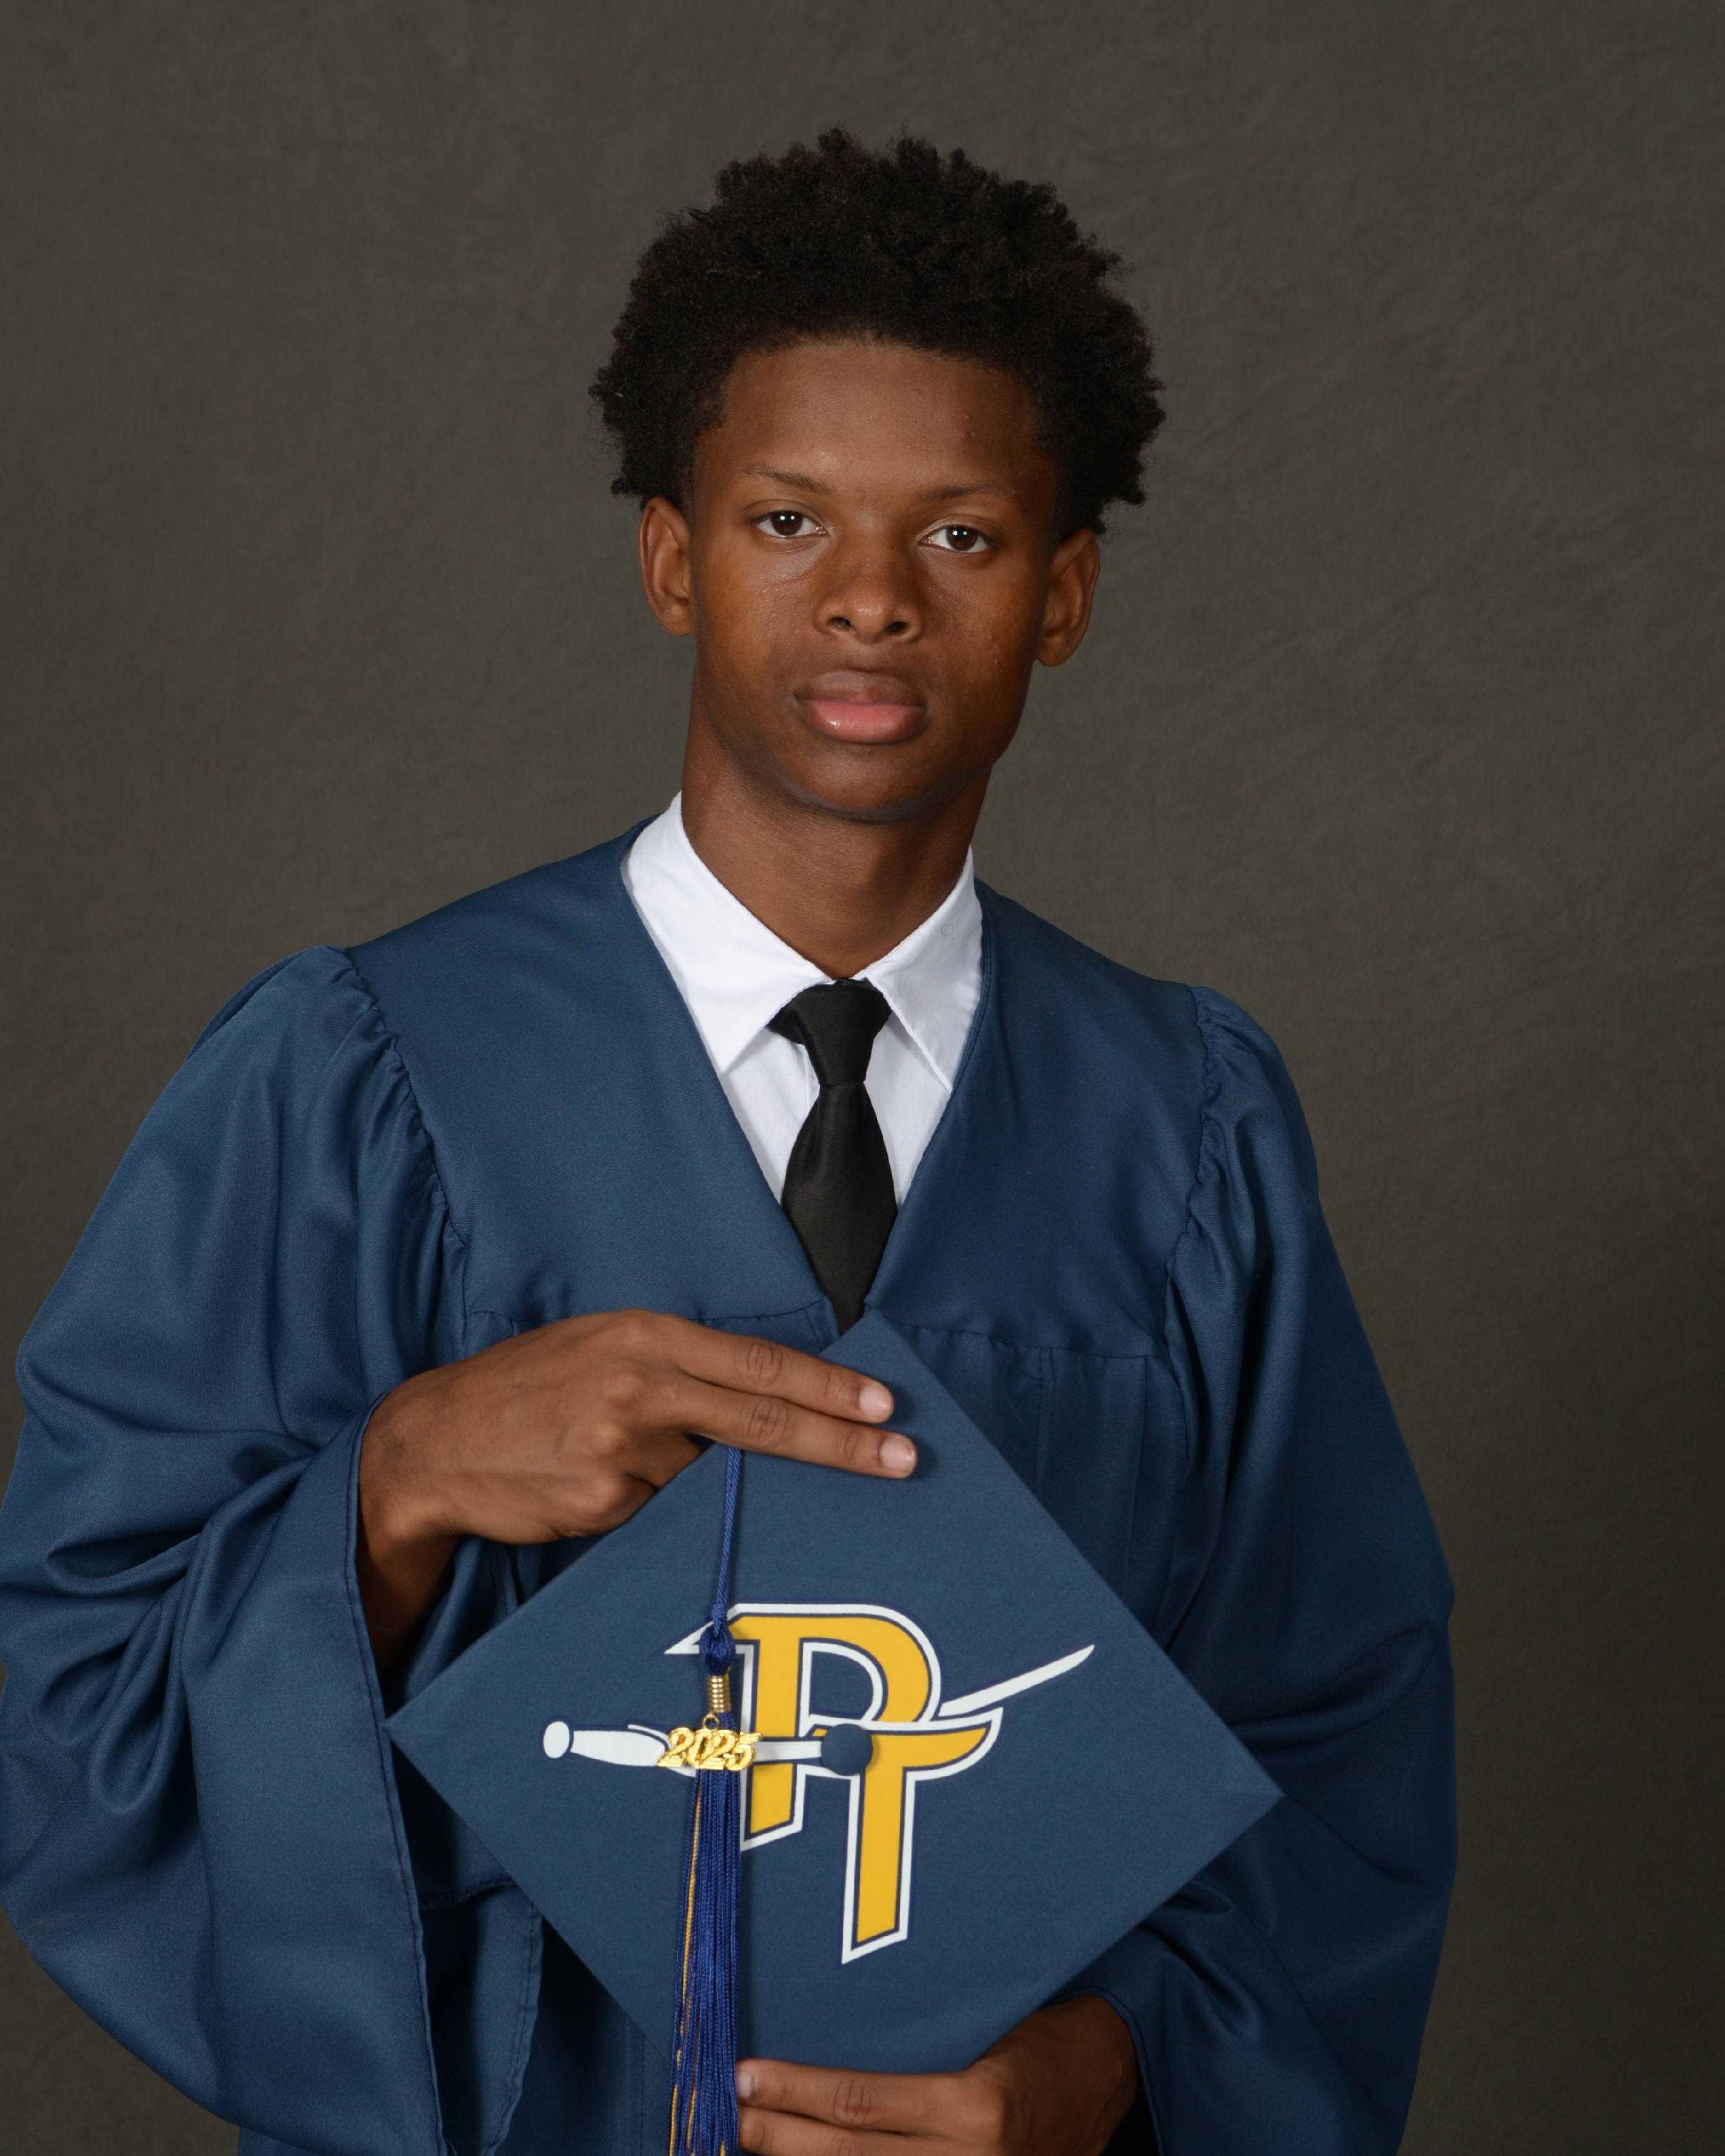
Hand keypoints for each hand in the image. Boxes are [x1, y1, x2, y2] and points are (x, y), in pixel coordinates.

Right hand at [356, 1310, 911, 1665]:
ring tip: (676, 1478)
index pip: (760, 1364)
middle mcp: (642, 1387)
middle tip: (902, 1461)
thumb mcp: (600, 1349)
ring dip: (715, 1486)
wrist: (433, 1443)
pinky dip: (657, 1510)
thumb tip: (758, 1407)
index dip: (830, 1388)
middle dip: (842, 1444)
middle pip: (765, 1419)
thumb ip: (675, 1371)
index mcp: (646, 1336)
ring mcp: (625, 1450)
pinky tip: (606, 1492)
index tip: (884, 1407)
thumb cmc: (524, 1391)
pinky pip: (662, 1515)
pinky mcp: (608, 1504)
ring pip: (709, 1478)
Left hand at [736, 1998, 1139, 2155]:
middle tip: (723, 2113)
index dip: (793, 2093)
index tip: (743, 2077)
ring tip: (749, 2139)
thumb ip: (911, 2054)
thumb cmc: (1040, 2034)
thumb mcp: (981, 2029)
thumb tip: (822, 2059)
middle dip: (776, 2137)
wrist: (1109, 2075)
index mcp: (976, 2109)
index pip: (859, 2105)